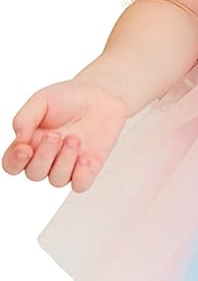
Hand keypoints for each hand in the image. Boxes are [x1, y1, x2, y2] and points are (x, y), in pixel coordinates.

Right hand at [3, 78, 128, 192]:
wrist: (101, 96)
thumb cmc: (69, 98)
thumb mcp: (42, 100)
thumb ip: (25, 118)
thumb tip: (18, 139)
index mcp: (29, 142)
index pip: (12, 164)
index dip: (15, 161)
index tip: (25, 148)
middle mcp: (46, 157)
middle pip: (34, 174)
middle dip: (44, 156)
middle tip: (55, 135)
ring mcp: (67, 164)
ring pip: (56, 180)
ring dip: (65, 160)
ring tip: (75, 138)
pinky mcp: (88, 169)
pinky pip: (80, 185)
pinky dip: (82, 174)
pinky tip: (87, 158)